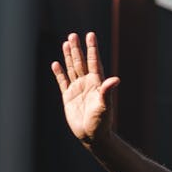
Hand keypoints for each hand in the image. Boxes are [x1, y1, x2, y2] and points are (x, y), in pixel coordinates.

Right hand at [51, 32, 119, 146]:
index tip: (90, 35)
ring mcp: (78, 90)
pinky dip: (59, 73)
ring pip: (72, 69)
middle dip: (77, 49)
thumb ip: (108, 92)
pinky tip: (56, 64)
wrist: (92, 136)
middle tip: (73, 35)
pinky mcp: (69, 98)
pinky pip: (63, 82)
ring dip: (69, 57)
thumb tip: (116, 79)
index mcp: (97, 84)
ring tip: (66, 43)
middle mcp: (87, 84)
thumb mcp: (105, 106)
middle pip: (81, 63)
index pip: (94, 62)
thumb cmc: (101, 123)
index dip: (92, 49)